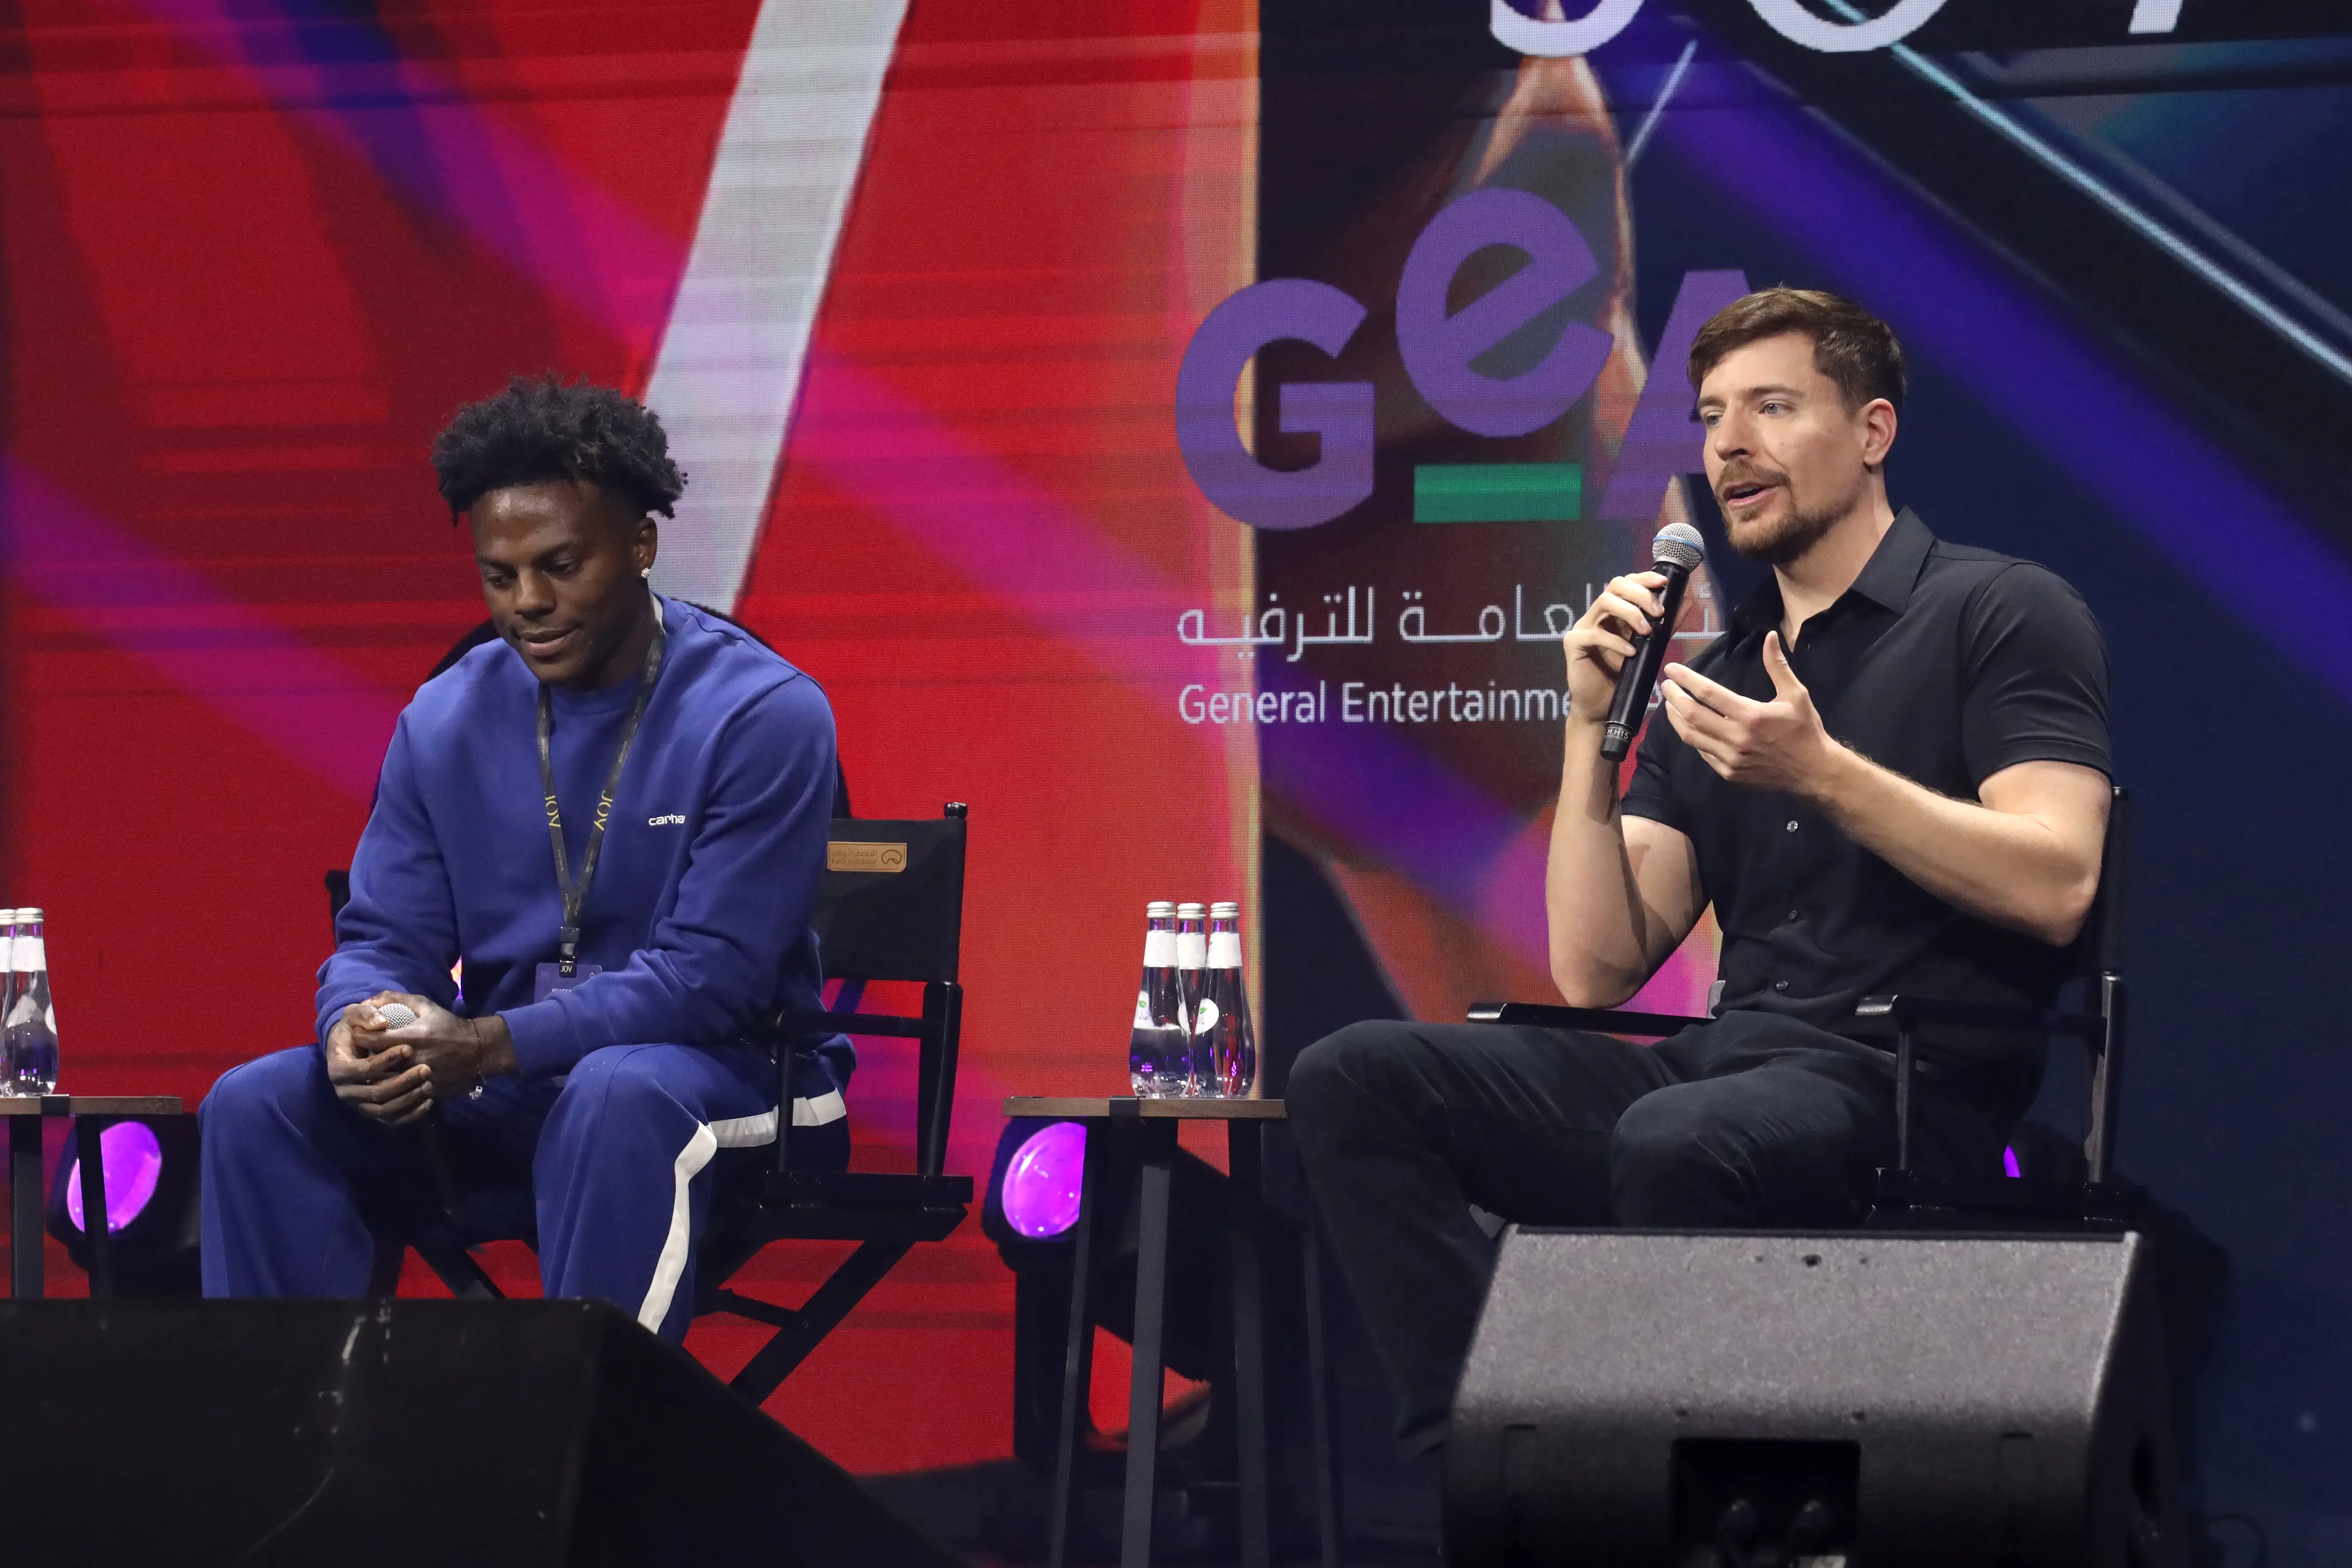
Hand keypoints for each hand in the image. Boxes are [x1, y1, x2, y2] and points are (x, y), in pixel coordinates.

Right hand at [325, 997, 431, 1125]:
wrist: (356, 1050)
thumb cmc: (356, 1029)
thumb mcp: (355, 1015)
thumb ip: (365, 1013)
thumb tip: (382, 1022)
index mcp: (338, 1069)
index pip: (362, 1069)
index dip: (385, 1060)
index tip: (408, 1048)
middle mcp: (345, 1091)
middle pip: (376, 1093)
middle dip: (402, 1081)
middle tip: (426, 1069)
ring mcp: (360, 1105)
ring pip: (385, 1110)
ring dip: (409, 1098)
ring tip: (429, 1083)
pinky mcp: (374, 1114)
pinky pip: (393, 1120)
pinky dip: (411, 1114)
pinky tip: (429, 1101)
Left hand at [372, 993, 518, 1109]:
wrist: (480, 1050)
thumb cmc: (449, 1025)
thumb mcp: (426, 1006)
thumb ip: (398, 999)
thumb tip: (371, 1000)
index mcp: (412, 1037)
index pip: (372, 1040)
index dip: (359, 1037)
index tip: (356, 1035)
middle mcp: (414, 1059)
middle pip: (375, 1064)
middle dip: (363, 1058)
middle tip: (358, 1053)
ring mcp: (421, 1078)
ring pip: (385, 1083)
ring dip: (375, 1076)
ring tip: (369, 1069)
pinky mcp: (428, 1091)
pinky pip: (402, 1095)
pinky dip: (392, 1090)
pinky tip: (387, 1083)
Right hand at [1563, 570, 1669, 724]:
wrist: (1602, 706)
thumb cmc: (1624, 676)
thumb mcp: (1651, 647)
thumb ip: (1667, 625)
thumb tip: (1687, 601)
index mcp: (1615, 612)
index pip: (1627, 583)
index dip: (1644, 578)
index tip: (1663, 583)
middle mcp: (1598, 615)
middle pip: (1614, 585)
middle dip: (1640, 594)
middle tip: (1658, 612)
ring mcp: (1584, 627)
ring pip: (1604, 602)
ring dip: (1630, 612)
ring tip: (1646, 631)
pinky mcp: (1574, 643)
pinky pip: (1593, 634)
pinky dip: (1615, 641)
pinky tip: (1630, 653)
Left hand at [1660, 632, 1838, 792]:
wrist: (1813, 771)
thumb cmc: (1804, 729)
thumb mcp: (1796, 694)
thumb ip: (1777, 665)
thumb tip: (1770, 636)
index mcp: (1750, 715)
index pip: (1708, 693)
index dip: (1686, 679)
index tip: (1671, 669)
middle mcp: (1736, 738)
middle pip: (1692, 715)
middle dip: (1673, 697)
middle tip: (1665, 685)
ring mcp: (1730, 758)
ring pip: (1691, 736)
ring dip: (1675, 718)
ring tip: (1669, 704)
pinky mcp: (1728, 772)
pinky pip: (1702, 752)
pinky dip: (1692, 737)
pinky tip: (1688, 726)